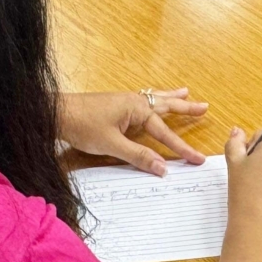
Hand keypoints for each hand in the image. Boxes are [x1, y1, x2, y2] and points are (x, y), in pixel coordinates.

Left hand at [59, 89, 207, 175]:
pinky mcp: (115, 106)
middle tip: (205, 107)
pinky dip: (154, 98)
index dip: (182, 148)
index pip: (164, 132)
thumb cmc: (82, 125)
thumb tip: (163, 168)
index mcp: (136, 108)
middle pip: (165, 105)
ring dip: (171, 98)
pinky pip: (142, 100)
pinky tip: (153, 97)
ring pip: (154, 99)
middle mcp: (133, 101)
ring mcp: (124, 101)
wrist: (56, 113)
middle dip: (185, 108)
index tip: (198, 159)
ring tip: (186, 92)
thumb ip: (138, 156)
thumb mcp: (111, 144)